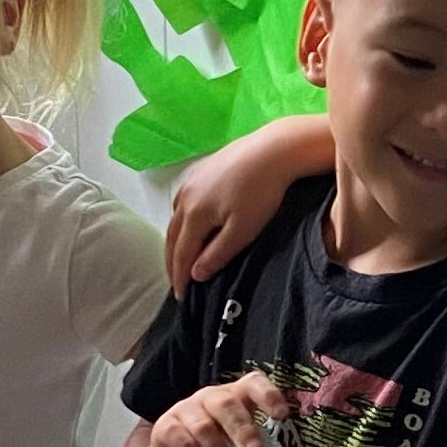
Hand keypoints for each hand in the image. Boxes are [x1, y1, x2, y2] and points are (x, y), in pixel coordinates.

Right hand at [147, 373, 292, 446]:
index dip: (268, 395)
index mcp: (237, 397)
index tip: (281, 415)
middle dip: (243, 429)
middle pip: (228, 405)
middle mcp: (212, 398)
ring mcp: (186, 409)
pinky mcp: (165, 427)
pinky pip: (177, 435)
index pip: (254, 384)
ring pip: (203, 425)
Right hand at [166, 129, 308, 287]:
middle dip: (172, 262)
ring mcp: (191, 180)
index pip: (181, 253)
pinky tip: (191, 223)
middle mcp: (185, 197)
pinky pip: (183, 201)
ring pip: (175, 217)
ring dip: (175, 240)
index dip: (179, 277)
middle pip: (172, 236)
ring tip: (181, 256)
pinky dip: (183, 220)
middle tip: (176, 282)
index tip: (180, 297)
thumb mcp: (242, 230)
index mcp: (193, 214)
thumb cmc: (261, 192)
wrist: (274, 149)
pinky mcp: (202, 169)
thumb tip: (195, 273)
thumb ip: (217, 253)